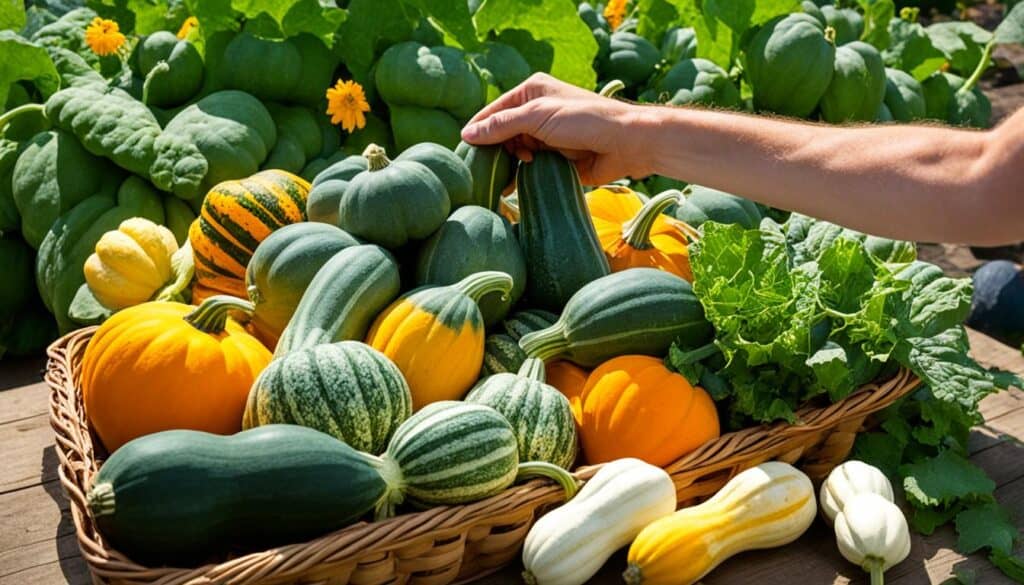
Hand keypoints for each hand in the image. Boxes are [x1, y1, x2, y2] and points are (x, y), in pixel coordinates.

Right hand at [461, 74, 652, 184]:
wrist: (626, 143)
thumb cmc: (584, 120)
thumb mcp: (537, 117)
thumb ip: (502, 125)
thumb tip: (467, 134)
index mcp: (531, 92)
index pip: (494, 111)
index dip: (478, 129)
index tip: (462, 150)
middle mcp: (536, 112)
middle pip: (502, 133)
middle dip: (495, 150)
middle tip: (487, 168)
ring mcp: (546, 136)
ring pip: (515, 152)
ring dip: (510, 163)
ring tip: (507, 176)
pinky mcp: (556, 158)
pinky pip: (530, 167)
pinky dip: (523, 174)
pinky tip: (518, 182)